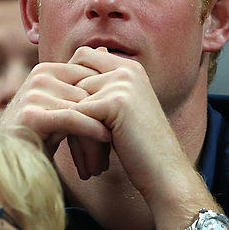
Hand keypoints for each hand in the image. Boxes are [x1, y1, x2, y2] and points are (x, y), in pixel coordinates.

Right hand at [0, 60, 110, 173]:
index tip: (120, 120)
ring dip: (100, 130)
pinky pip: (73, 118)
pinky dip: (93, 129)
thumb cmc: (39, 136)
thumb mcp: (62, 106)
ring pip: (84, 107)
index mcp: (46, 70)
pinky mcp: (32, 114)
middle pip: (88, 93)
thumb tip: (102, 49)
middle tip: (118, 142)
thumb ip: (80, 84)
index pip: (89, 77)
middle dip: (104, 118)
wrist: (9, 162)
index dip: (106, 99)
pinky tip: (107, 139)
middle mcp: (38, 77)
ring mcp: (33, 93)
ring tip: (108, 152)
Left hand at [68, 46, 195, 200]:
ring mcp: (122, 83)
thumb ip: (98, 92)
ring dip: (72, 135)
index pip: (82, 55)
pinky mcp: (115, 101)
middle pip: (73, 79)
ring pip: (72, 101)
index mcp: (129, 67)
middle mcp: (126, 69)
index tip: (64, 115)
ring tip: (84, 167)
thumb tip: (62, 75)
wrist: (167, 173)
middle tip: (74, 149)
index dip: (67, 83)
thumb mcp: (119, 112)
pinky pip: (75, 116)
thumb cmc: (140, 147)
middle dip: (66, 112)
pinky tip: (89, 168)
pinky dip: (77, 144)